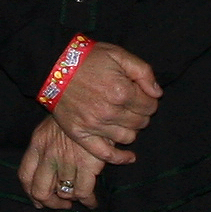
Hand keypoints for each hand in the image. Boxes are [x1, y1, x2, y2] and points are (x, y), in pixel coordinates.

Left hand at [20, 116, 107, 209]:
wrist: (93, 102)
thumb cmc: (73, 115)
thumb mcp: (50, 127)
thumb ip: (44, 148)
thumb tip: (45, 170)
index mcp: (37, 145)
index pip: (25, 176)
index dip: (31, 193)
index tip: (38, 201)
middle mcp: (48, 155)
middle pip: (40, 191)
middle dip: (51, 203)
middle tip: (62, 205)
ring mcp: (67, 161)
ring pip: (64, 194)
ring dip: (72, 199)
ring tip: (80, 199)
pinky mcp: (87, 165)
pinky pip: (83, 192)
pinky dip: (88, 201)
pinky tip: (92, 201)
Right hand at [49, 42, 159, 157]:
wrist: (53, 66)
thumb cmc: (87, 58)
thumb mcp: (119, 54)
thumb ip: (143, 72)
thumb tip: (157, 93)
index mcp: (121, 91)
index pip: (150, 105)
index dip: (149, 99)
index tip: (140, 95)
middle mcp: (109, 111)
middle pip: (141, 122)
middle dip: (140, 113)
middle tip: (130, 105)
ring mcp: (94, 125)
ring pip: (128, 137)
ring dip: (130, 129)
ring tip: (122, 118)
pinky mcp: (80, 133)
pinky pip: (105, 153)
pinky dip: (120, 157)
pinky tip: (129, 157)